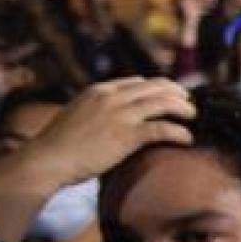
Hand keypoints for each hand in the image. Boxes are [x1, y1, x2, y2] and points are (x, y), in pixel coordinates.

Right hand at [25, 78, 194, 185]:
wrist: (47, 159)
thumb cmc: (59, 145)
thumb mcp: (77, 115)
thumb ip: (96, 110)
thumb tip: (112, 116)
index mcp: (99, 90)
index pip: (138, 82)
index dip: (158, 87)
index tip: (170, 95)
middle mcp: (111, 97)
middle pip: (156, 87)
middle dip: (177, 93)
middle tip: (189, 103)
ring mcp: (120, 115)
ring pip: (164, 103)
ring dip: (183, 108)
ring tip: (193, 116)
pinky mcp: (126, 135)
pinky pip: (162, 128)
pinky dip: (179, 132)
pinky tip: (187, 139)